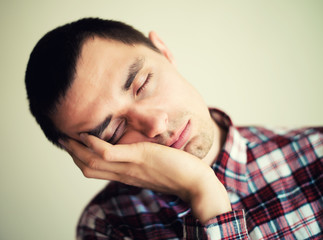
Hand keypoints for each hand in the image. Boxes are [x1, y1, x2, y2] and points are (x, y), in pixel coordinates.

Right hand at [60, 134, 230, 222]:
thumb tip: (135, 151)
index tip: (72, 145)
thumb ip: (139, 162)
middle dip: (71, 153)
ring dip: (76, 148)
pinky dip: (94, 144)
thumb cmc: (177, 173)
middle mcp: (123, 173)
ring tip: (68, 134)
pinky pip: (109, 154)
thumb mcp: (152, 167)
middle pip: (87, 167)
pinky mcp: (140, 158)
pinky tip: (87, 134)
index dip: (79, 158)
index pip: (94, 170)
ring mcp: (130, 166)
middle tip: (62, 138)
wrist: (196, 182)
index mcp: (125, 175)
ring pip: (92, 161)